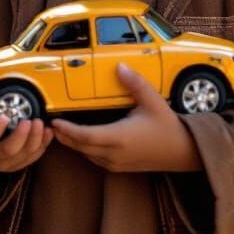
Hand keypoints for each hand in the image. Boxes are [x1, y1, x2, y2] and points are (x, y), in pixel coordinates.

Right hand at [0, 111, 52, 172]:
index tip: (3, 116)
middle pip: (9, 149)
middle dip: (21, 135)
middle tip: (28, 120)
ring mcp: (8, 164)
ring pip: (24, 155)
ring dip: (35, 139)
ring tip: (39, 123)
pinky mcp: (20, 164)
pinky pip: (34, 157)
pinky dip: (43, 144)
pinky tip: (47, 132)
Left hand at [51, 64, 201, 172]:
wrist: (184, 152)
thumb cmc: (168, 127)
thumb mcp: (153, 101)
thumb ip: (135, 83)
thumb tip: (120, 66)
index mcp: (120, 138)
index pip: (85, 136)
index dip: (67, 129)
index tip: (54, 121)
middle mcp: (115, 154)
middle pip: (81, 146)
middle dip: (64, 136)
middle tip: (49, 123)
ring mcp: (117, 163)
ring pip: (87, 154)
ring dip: (73, 143)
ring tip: (60, 129)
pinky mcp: (120, 166)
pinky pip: (95, 158)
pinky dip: (84, 148)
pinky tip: (81, 138)